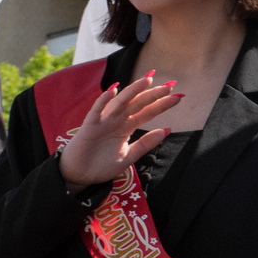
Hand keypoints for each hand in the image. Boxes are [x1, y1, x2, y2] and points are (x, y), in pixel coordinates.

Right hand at [56, 77, 187, 188]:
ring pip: (121, 102)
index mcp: (127, 126)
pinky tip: (114, 90)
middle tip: (171, 85)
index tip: (179, 96)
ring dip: (134, 90)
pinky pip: (97, 110)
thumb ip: (146, 144)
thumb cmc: (101, 166)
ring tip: (148, 80)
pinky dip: (104, 100)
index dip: (162, 104)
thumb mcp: (128, 157)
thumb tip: (167, 130)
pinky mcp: (90, 125)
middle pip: (138, 103)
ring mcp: (104, 121)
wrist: (78, 177)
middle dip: (154, 94)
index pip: (148, 112)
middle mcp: (117, 120)